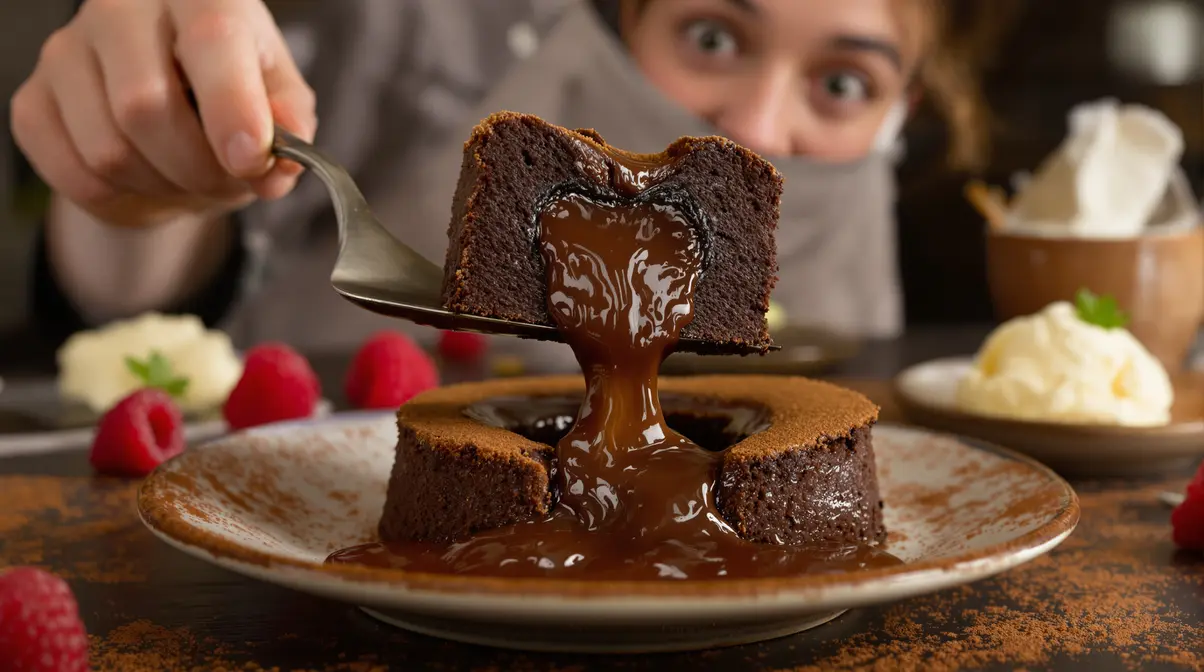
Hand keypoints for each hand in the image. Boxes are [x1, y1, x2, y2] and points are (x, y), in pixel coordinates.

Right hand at [10, 0, 316, 226]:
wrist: (169, 95)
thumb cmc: (231, 85)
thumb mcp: (279, 93)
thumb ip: (290, 122)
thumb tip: (278, 163)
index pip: (210, 40)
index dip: (232, 108)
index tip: (251, 160)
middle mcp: (120, 10)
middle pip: (145, 107)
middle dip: (200, 169)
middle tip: (230, 181)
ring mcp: (64, 53)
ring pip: (109, 152)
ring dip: (166, 190)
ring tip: (193, 179)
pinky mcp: (33, 102)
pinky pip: (77, 177)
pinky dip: (125, 201)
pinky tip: (151, 182)